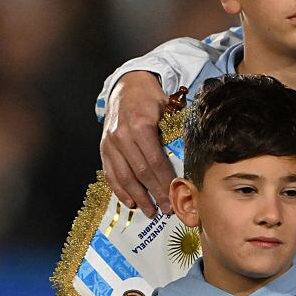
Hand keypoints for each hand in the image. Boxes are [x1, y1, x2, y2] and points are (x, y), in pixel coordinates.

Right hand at [99, 71, 174, 216]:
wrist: (127, 84)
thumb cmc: (152, 97)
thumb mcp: (168, 108)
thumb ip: (175, 131)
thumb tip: (191, 158)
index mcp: (140, 125)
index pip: (155, 161)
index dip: (165, 181)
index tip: (175, 195)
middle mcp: (122, 136)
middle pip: (141, 172)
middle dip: (155, 193)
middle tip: (167, 209)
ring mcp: (110, 143)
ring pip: (124, 176)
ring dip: (137, 196)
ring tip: (150, 211)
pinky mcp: (103, 148)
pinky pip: (110, 173)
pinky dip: (119, 189)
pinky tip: (130, 201)